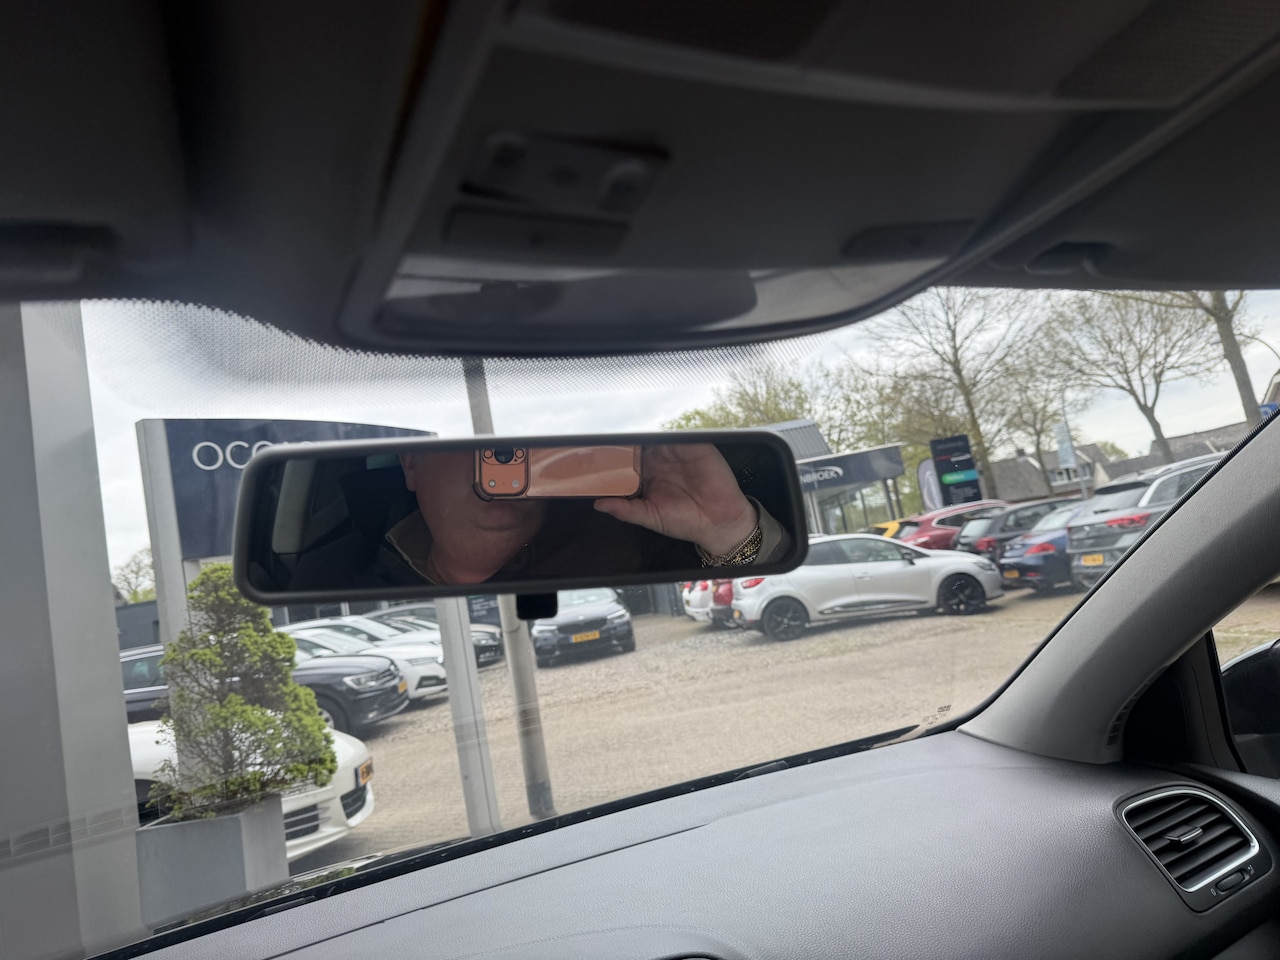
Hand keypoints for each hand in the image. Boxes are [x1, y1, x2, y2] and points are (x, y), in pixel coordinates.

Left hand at [594, 444, 756, 555]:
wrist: (719, 524)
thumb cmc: (686, 522)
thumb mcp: (650, 517)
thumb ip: (625, 510)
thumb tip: (599, 505)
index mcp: (649, 475)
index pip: (628, 458)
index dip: (616, 454)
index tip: (599, 451)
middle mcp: (662, 460)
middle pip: (640, 443)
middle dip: (627, 439)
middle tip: (610, 435)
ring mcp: (679, 452)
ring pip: (657, 435)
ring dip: (645, 432)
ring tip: (630, 430)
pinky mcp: (697, 448)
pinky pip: (681, 435)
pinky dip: (669, 432)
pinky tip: (658, 433)